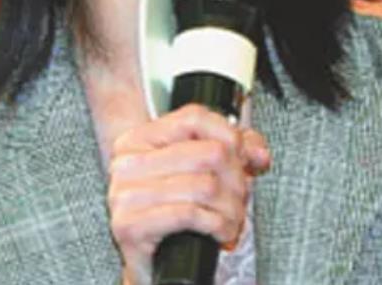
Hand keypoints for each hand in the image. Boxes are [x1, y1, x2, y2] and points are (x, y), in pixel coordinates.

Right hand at [108, 103, 270, 284]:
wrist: (148, 264)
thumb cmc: (173, 216)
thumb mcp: (200, 172)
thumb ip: (231, 151)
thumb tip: (257, 152)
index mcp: (140, 138)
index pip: (194, 117)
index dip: (230, 135)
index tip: (245, 157)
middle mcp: (128, 161)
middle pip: (209, 153)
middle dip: (237, 180)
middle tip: (240, 199)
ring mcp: (125, 193)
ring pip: (205, 185)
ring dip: (232, 208)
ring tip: (233, 220)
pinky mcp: (129, 225)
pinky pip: (190, 214)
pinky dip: (217, 225)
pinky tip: (220, 233)